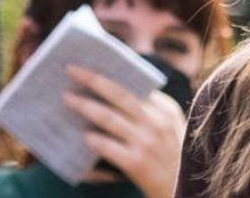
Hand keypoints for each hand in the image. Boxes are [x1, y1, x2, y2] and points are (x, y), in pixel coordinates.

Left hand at [64, 64, 186, 197]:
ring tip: (67, 99)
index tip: (92, 65)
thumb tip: (113, 92)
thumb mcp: (170, 128)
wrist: (181, 190)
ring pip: (110, 119)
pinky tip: (83, 136)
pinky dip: (95, 140)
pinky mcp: (137, 164)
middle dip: (95, 81)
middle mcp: (157, 123)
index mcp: (166, 110)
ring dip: (86, 107)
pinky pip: (109, 148)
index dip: (112, 74)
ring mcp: (147, 143)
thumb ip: (151, 110)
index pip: (137, 86)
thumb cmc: (172, 157)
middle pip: (120, 95)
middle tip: (73, 70)